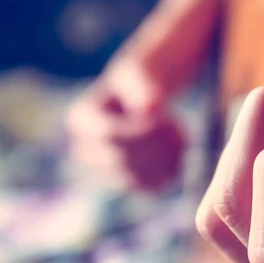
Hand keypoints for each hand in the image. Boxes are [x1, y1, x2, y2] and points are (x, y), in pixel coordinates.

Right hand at [66, 58, 184, 191]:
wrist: (143, 98)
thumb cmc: (140, 82)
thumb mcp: (140, 75)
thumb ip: (143, 88)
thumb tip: (150, 109)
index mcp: (81, 119)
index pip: (108, 134)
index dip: (140, 129)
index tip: (164, 117)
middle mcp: (86, 149)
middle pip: (123, 159)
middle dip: (157, 144)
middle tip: (181, 129)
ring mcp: (106, 171)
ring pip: (138, 177)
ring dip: (167, 158)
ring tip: (182, 136)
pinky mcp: (129, 183)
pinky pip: (153, 187)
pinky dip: (172, 170)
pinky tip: (180, 150)